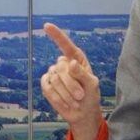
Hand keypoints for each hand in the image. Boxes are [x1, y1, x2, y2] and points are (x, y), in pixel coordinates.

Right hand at [38, 24, 103, 139]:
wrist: (83, 113)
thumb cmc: (90, 96)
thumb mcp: (92, 85)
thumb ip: (83, 74)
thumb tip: (70, 63)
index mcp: (76, 59)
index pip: (65, 45)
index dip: (56, 35)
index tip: (46, 26)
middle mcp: (63, 64)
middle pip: (61, 68)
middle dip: (72, 84)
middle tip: (81, 96)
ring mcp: (53, 74)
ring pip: (55, 80)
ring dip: (67, 94)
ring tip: (75, 101)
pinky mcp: (46, 84)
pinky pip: (47, 88)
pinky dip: (58, 98)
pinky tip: (65, 103)